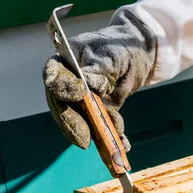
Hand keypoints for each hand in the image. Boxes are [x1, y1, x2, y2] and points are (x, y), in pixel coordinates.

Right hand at [43, 10, 155, 151]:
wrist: (138, 53)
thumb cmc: (120, 47)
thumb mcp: (111, 54)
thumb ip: (98, 68)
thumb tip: (88, 83)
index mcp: (64, 62)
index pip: (54, 77)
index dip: (63, 88)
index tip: (79, 93)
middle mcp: (68, 83)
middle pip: (63, 107)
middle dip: (74, 124)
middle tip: (84, 139)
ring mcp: (82, 100)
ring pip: (82, 121)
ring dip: (96, 134)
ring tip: (111, 145)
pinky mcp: (98, 111)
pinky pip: (101, 126)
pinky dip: (112, 136)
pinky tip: (123, 145)